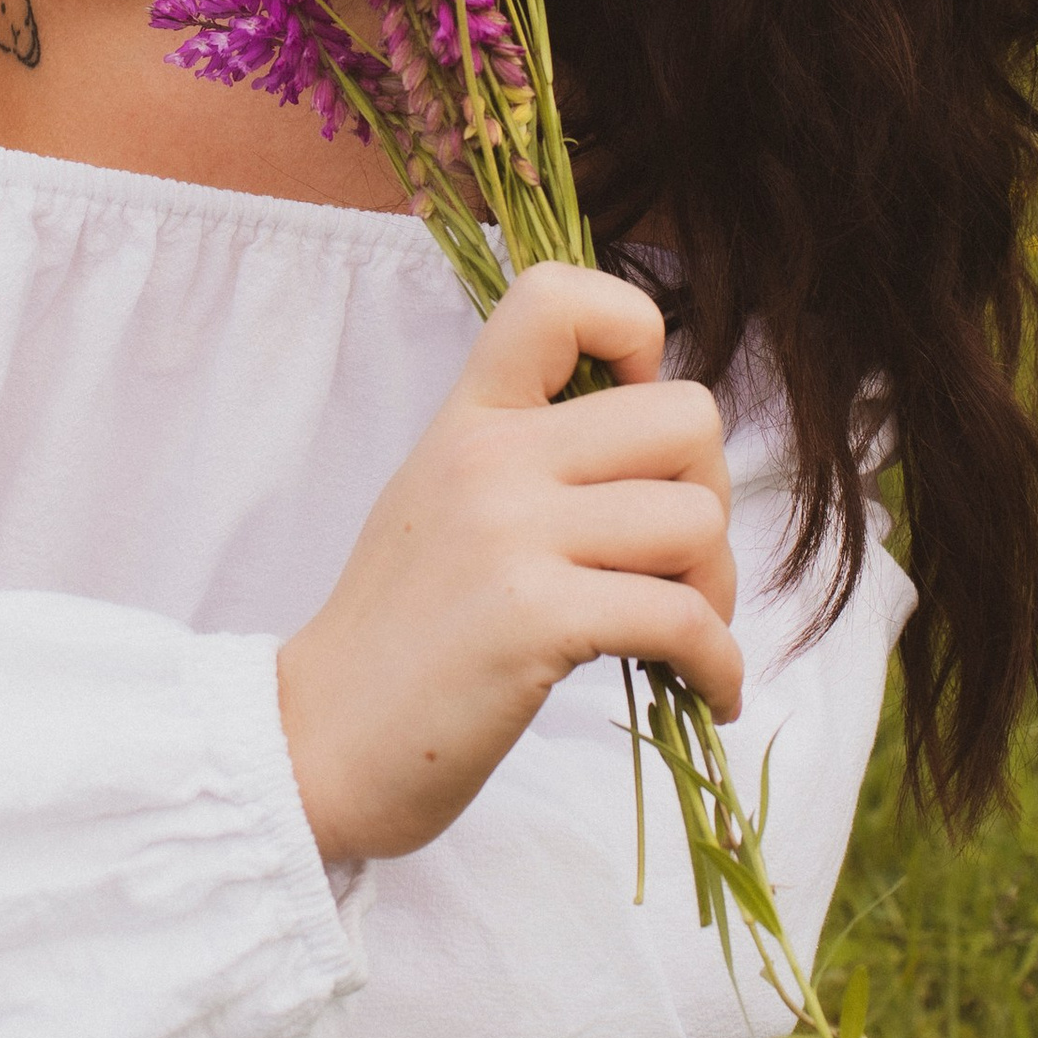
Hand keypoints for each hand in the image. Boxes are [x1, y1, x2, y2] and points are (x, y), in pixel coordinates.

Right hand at [276, 263, 741, 869]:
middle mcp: (491, 457)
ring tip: (682, 635)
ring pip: (698, 519)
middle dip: (709, 493)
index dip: (637, 337)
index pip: (560, 295)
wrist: (318, 742)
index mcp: (470, 417)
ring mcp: (510, 534)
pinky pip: (685, 618)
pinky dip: (720, 666)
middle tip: (676, 560)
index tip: (634, 425)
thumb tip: (662, 439)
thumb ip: (532, 453)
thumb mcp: (446, 500)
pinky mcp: (533, 619)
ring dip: (716, 590)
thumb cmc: (401, 633)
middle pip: (686, 416)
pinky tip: (705, 693)